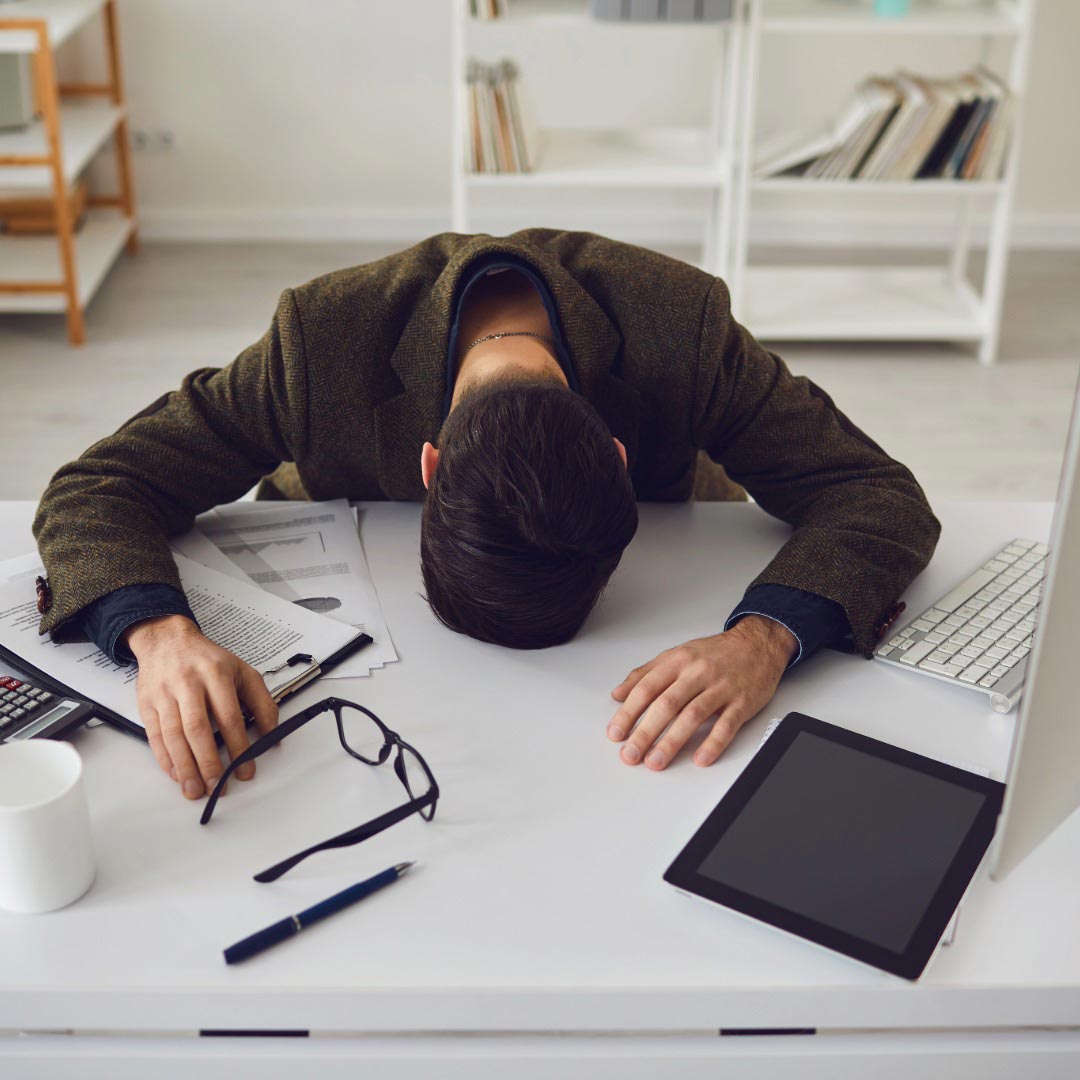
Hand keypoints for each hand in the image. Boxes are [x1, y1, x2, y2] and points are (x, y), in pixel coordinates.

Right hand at [126, 615, 278, 799]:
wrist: (168, 640)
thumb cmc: (208, 660)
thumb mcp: (243, 672)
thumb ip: (262, 703)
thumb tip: (273, 735)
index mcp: (217, 675)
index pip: (229, 716)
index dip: (239, 746)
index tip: (246, 769)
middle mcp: (188, 683)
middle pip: (198, 728)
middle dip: (208, 762)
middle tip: (218, 786)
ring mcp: (165, 694)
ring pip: (173, 735)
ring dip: (185, 767)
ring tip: (195, 789)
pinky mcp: (147, 703)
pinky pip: (155, 736)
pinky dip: (165, 758)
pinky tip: (176, 774)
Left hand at [606, 616, 797, 770]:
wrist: (757, 644)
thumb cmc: (715, 653)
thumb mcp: (676, 655)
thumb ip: (645, 674)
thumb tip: (618, 694)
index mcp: (678, 661)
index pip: (646, 688)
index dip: (628, 712)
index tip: (615, 733)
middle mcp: (697, 673)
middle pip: (666, 704)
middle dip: (645, 732)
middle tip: (631, 754)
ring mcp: (721, 687)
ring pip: (693, 716)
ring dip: (672, 742)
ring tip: (656, 761)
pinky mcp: (742, 702)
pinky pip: (727, 724)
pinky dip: (713, 743)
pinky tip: (700, 758)